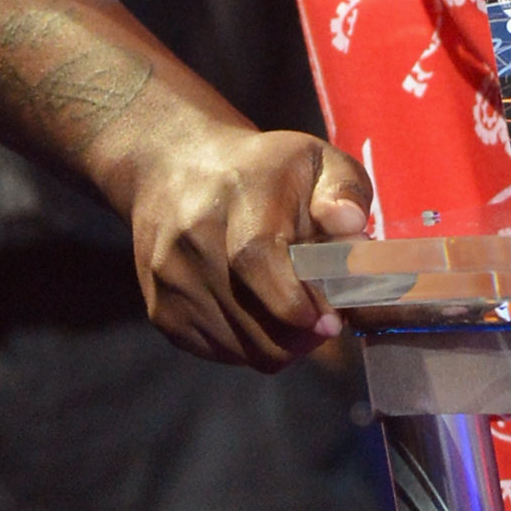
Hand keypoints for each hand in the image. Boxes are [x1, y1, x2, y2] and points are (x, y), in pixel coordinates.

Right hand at [124, 123, 372, 368]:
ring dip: (281, 341)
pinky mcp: (159, 309)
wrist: (174, 170)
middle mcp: (193, 237)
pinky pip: (220, 351)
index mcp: (239, 193)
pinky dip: (251, 343)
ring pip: (241, 346)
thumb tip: (350, 226)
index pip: (256, 258)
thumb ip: (344, 190)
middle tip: (326, 317)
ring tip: (294, 307)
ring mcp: (170, 278)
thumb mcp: (315, 159)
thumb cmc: (263, 170)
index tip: (331, 321)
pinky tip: (260, 309)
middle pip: (252, 316)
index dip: (294, 300)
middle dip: (302, 333)